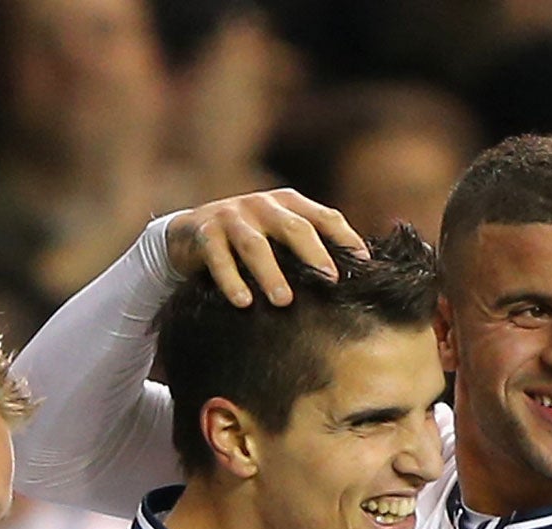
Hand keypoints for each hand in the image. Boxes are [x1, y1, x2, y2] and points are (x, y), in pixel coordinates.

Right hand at [164, 188, 368, 306]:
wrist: (187, 234)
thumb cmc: (244, 242)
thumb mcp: (276, 236)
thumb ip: (304, 247)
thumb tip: (350, 275)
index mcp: (287, 203)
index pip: (324, 216)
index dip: (345, 237)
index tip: (364, 263)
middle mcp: (262, 204)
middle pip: (293, 227)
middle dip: (313, 254)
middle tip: (330, 280)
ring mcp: (231, 217)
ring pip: (255, 245)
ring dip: (270, 274)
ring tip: (283, 301)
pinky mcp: (204, 233)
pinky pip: (219, 258)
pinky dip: (231, 280)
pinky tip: (243, 302)